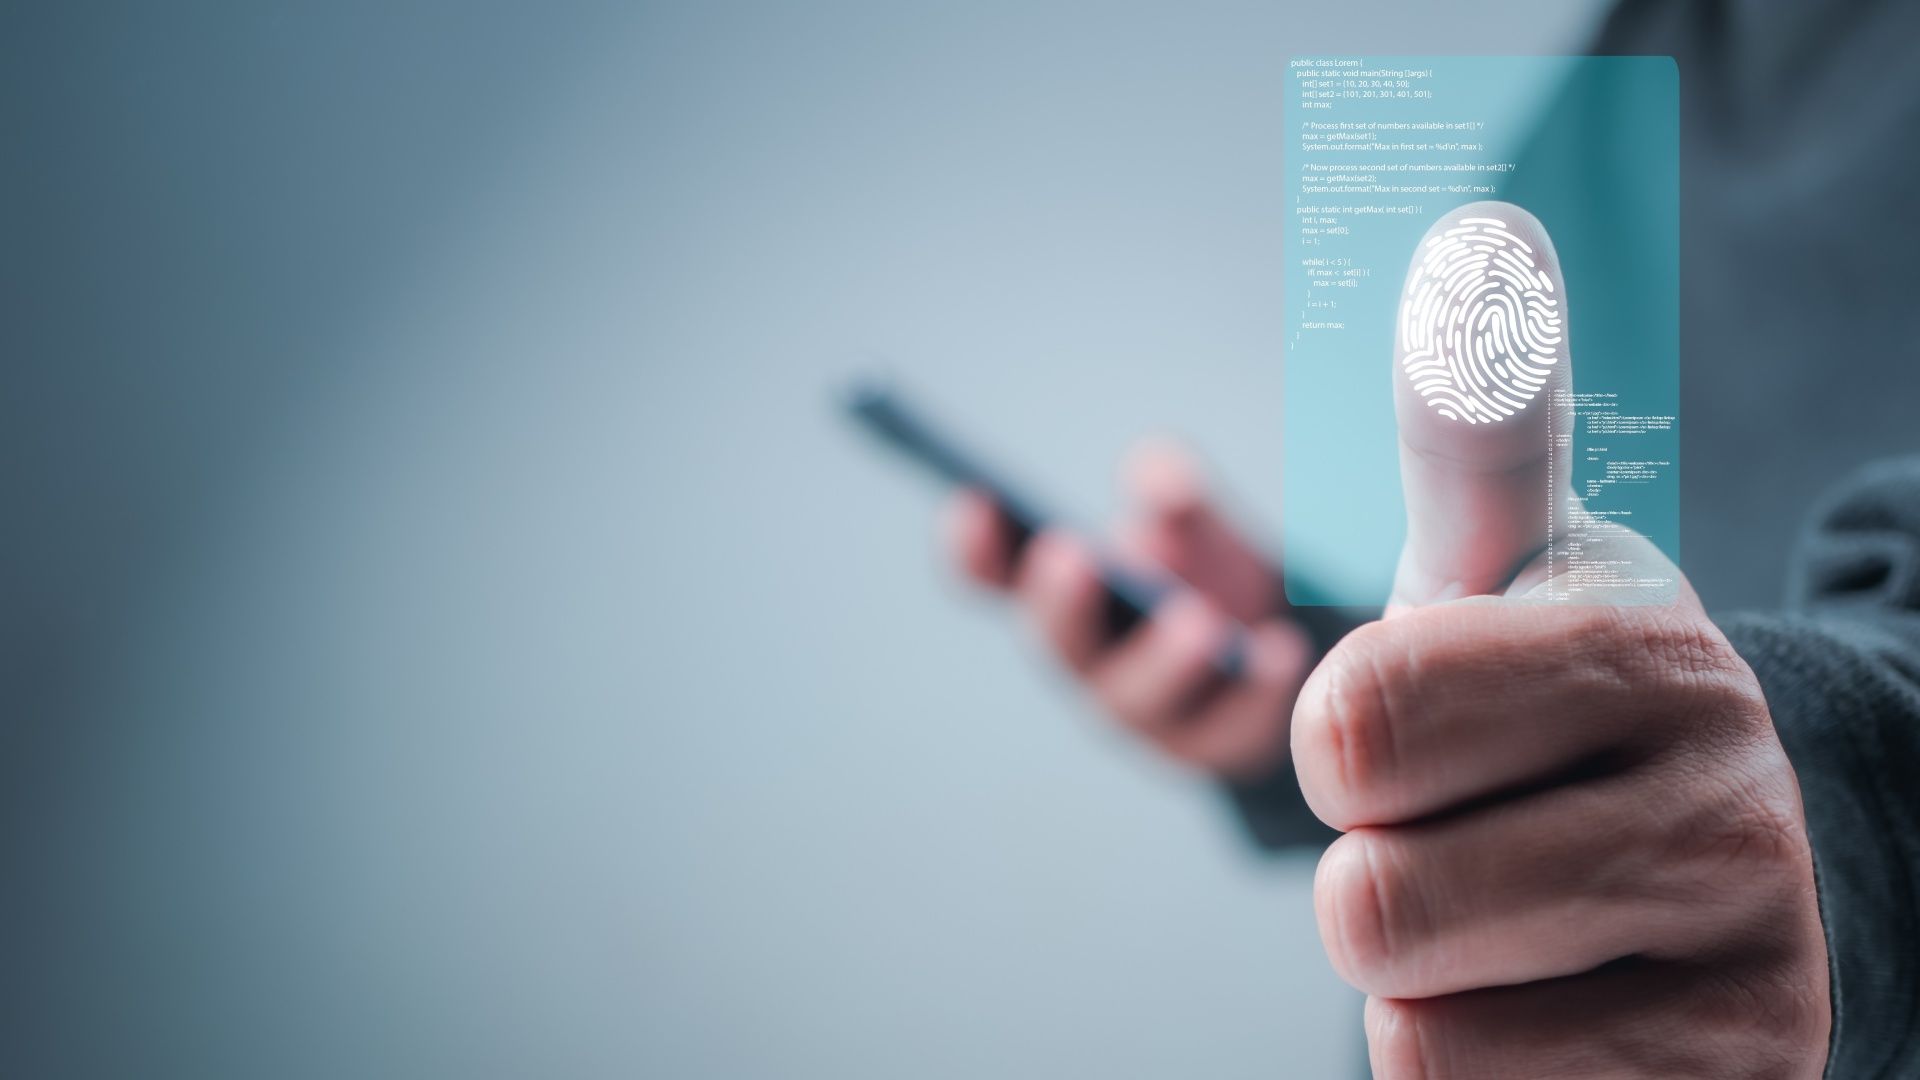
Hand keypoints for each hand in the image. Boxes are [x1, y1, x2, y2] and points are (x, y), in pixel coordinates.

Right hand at [945, 441, 1311, 778]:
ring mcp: (1145, 711)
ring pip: (1138, 698)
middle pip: (1059, 643)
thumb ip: (1176, 491)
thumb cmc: (1208, 576)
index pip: (996, 576)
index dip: (976, 548)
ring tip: (1194, 622)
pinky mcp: (1209, 747)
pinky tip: (1279, 651)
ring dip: (1162, 661)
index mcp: (1064, 594)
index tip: (974, 502)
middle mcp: (1089, 659)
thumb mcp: (1194, 524)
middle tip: (1069, 555)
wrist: (1279, 651)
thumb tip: (1161, 484)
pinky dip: (1254, 691)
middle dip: (1061, 603)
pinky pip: (1227, 726)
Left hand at [1292, 202, 1829, 1076]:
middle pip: (1369, 904)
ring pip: (1409, 1029)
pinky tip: (1552, 1006)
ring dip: (1420, 981)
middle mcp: (1722, 812)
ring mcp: (1743, 977)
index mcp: (1641, 652)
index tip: (1407, 730)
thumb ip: (1462, 434)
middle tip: (1461, 837)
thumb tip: (1471, 253)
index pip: (1354, 723)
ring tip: (1509, 923)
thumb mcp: (1506, 568)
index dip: (1341, 742)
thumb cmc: (1555, 709)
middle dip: (1374, 873)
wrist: (1726, 867)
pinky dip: (1470, 1066)